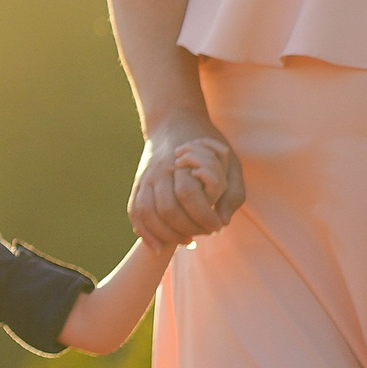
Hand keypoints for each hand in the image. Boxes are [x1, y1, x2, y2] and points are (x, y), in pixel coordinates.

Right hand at [129, 118, 244, 246]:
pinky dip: (144, 232)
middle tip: (204, 234)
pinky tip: (156, 246)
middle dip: (187, 229)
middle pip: (166, 209)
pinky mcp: (138, 184)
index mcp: (184, 161)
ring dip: (166, 235)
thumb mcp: (230, 162)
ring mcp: (146, 177)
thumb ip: (231, 193)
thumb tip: (221, 222)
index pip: (188, 196)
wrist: (174, 121)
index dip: (203, 217)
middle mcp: (160, 170)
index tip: (217, 226)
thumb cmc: (208, 145)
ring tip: (186, 242)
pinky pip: (135, 211)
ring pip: (147, 213)